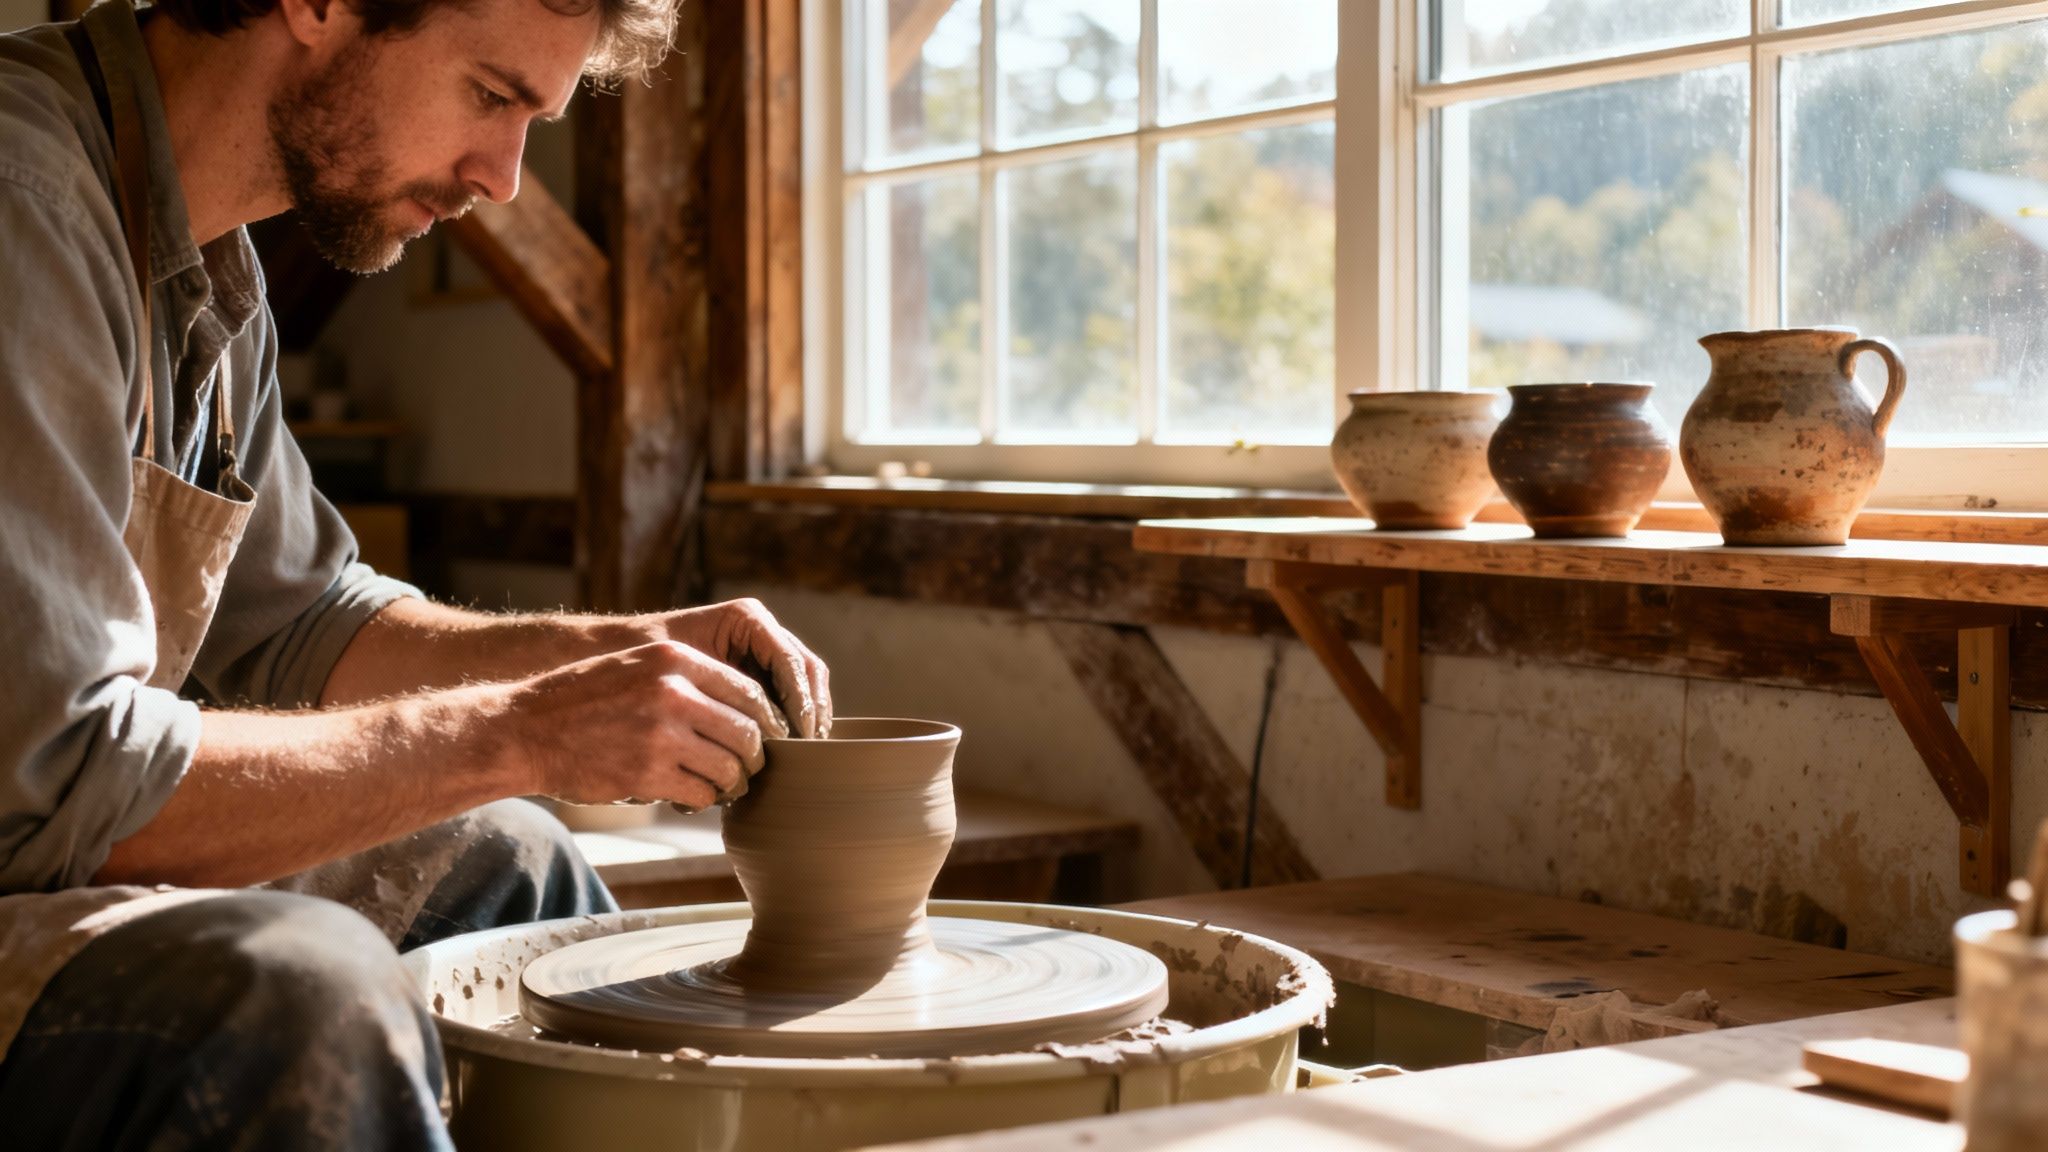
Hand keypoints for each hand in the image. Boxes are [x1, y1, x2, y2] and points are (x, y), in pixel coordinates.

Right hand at [502, 640, 789, 809]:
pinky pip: (701, 793)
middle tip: (748, 770)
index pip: (749, 693)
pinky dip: (703, 800)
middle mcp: (674, 693)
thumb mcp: (636, 666)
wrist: (524, 731)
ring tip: (722, 786)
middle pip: (747, 733)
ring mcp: (661, 735)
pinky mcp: (647, 774)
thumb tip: (747, 708)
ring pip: (730, 768)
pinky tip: (691, 796)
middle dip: (754, 757)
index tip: (767, 739)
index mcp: (675, 660)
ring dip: (732, 783)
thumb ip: (686, 679)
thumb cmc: (582, 700)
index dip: (766, 722)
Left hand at [647, 598, 832, 737]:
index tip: (801, 733)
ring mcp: (765, 649)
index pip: (788, 660)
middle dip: (813, 707)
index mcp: (747, 619)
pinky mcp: (761, 670)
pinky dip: (798, 717)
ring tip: (807, 749)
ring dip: (812, 714)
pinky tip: (794, 745)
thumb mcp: (678, 672)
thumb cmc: (644, 659)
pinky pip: (792, 692)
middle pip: (808, 668)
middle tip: (810, 744)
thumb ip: (719, 695)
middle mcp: (763, 630)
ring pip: (808, 681)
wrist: (622, 653)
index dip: (800, 698)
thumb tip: (755, 734)